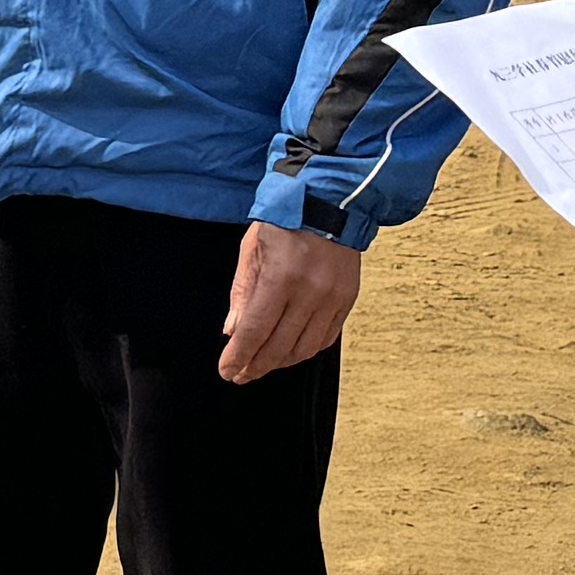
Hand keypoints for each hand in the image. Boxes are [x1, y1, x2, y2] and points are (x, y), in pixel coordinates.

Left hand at [220, 222, 364, 384]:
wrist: (328, 199)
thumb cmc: (285, 221)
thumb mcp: (252, 251)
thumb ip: (242, 293)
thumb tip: (233, 331)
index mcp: (281, 276)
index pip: (256, 331)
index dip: (239, 356)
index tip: (227, 371)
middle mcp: (310, 291)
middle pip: (279, 346)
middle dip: (256, 366)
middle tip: (241, 374)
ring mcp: (333, 297)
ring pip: (305, 348)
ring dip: (280, 362)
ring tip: (263, 364)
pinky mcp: (348, 299)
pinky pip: (326, 337)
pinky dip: (306, 350)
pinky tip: (290, 351)